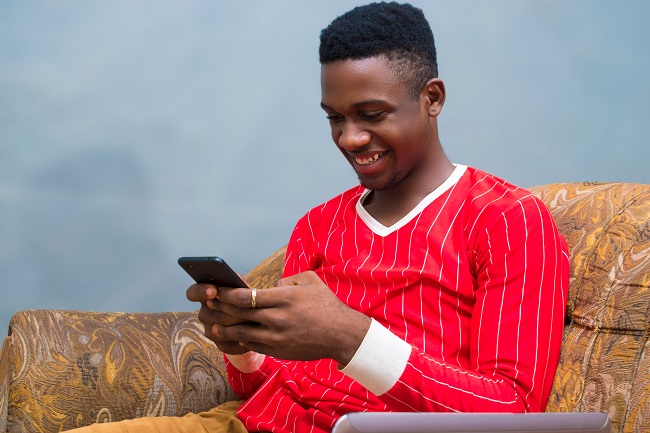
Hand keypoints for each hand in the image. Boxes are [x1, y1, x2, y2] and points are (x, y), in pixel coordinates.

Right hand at [186, 283, 249, 354]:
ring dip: (238, 324)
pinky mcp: (220, 344)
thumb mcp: (243, 289)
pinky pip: (229, 343)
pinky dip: (241, 339)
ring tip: (255, 319)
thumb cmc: (247, 300)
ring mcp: (210, 331)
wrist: (254, 322)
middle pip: (210, 313)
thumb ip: (237, 284)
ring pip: (221, 329)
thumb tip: (236, 279)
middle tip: (248, 307)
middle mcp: (204, 314)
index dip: (201, 292)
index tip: (213, 291)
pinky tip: (253, 334)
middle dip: (230, 310)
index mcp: (206, 296)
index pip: (193, 293)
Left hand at [212, 271, 370, 364]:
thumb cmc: (326, 305)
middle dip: (221, 309)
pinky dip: (241, 340)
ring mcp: (277, 337)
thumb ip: (287, 280)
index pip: (246, 297)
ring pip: (242, 333)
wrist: (341, 334)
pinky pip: (254, 345)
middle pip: (240, 314)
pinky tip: (233, 336)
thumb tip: (271, 287)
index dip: (226, 294)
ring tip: (214, 325)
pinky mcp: (279, 350)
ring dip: (225, 329)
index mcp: (284, 298)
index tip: (216, 290)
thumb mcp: (310, 281)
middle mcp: (277, 318)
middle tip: (208, 305)